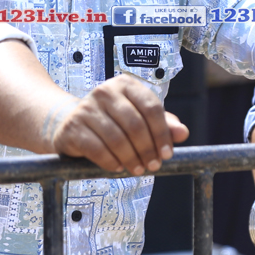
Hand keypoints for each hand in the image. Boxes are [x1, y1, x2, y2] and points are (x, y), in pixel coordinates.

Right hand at [49, 73, 188, 173]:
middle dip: (147, 149)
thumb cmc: (113, 120)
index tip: (167, 154)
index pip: (151, 107)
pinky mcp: (72, 127)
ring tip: (138, 170)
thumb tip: (183, 133)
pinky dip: (110, 161)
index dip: (162, 133)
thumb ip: (163, 124)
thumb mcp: (139, 118)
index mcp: (126, 85)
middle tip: (154, 166)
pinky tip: (118, 167)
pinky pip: (96, 148)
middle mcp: (105, 91)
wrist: (71, 123)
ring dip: (131, 158)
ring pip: (116, 138)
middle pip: (135, 124)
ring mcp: (86, 108)